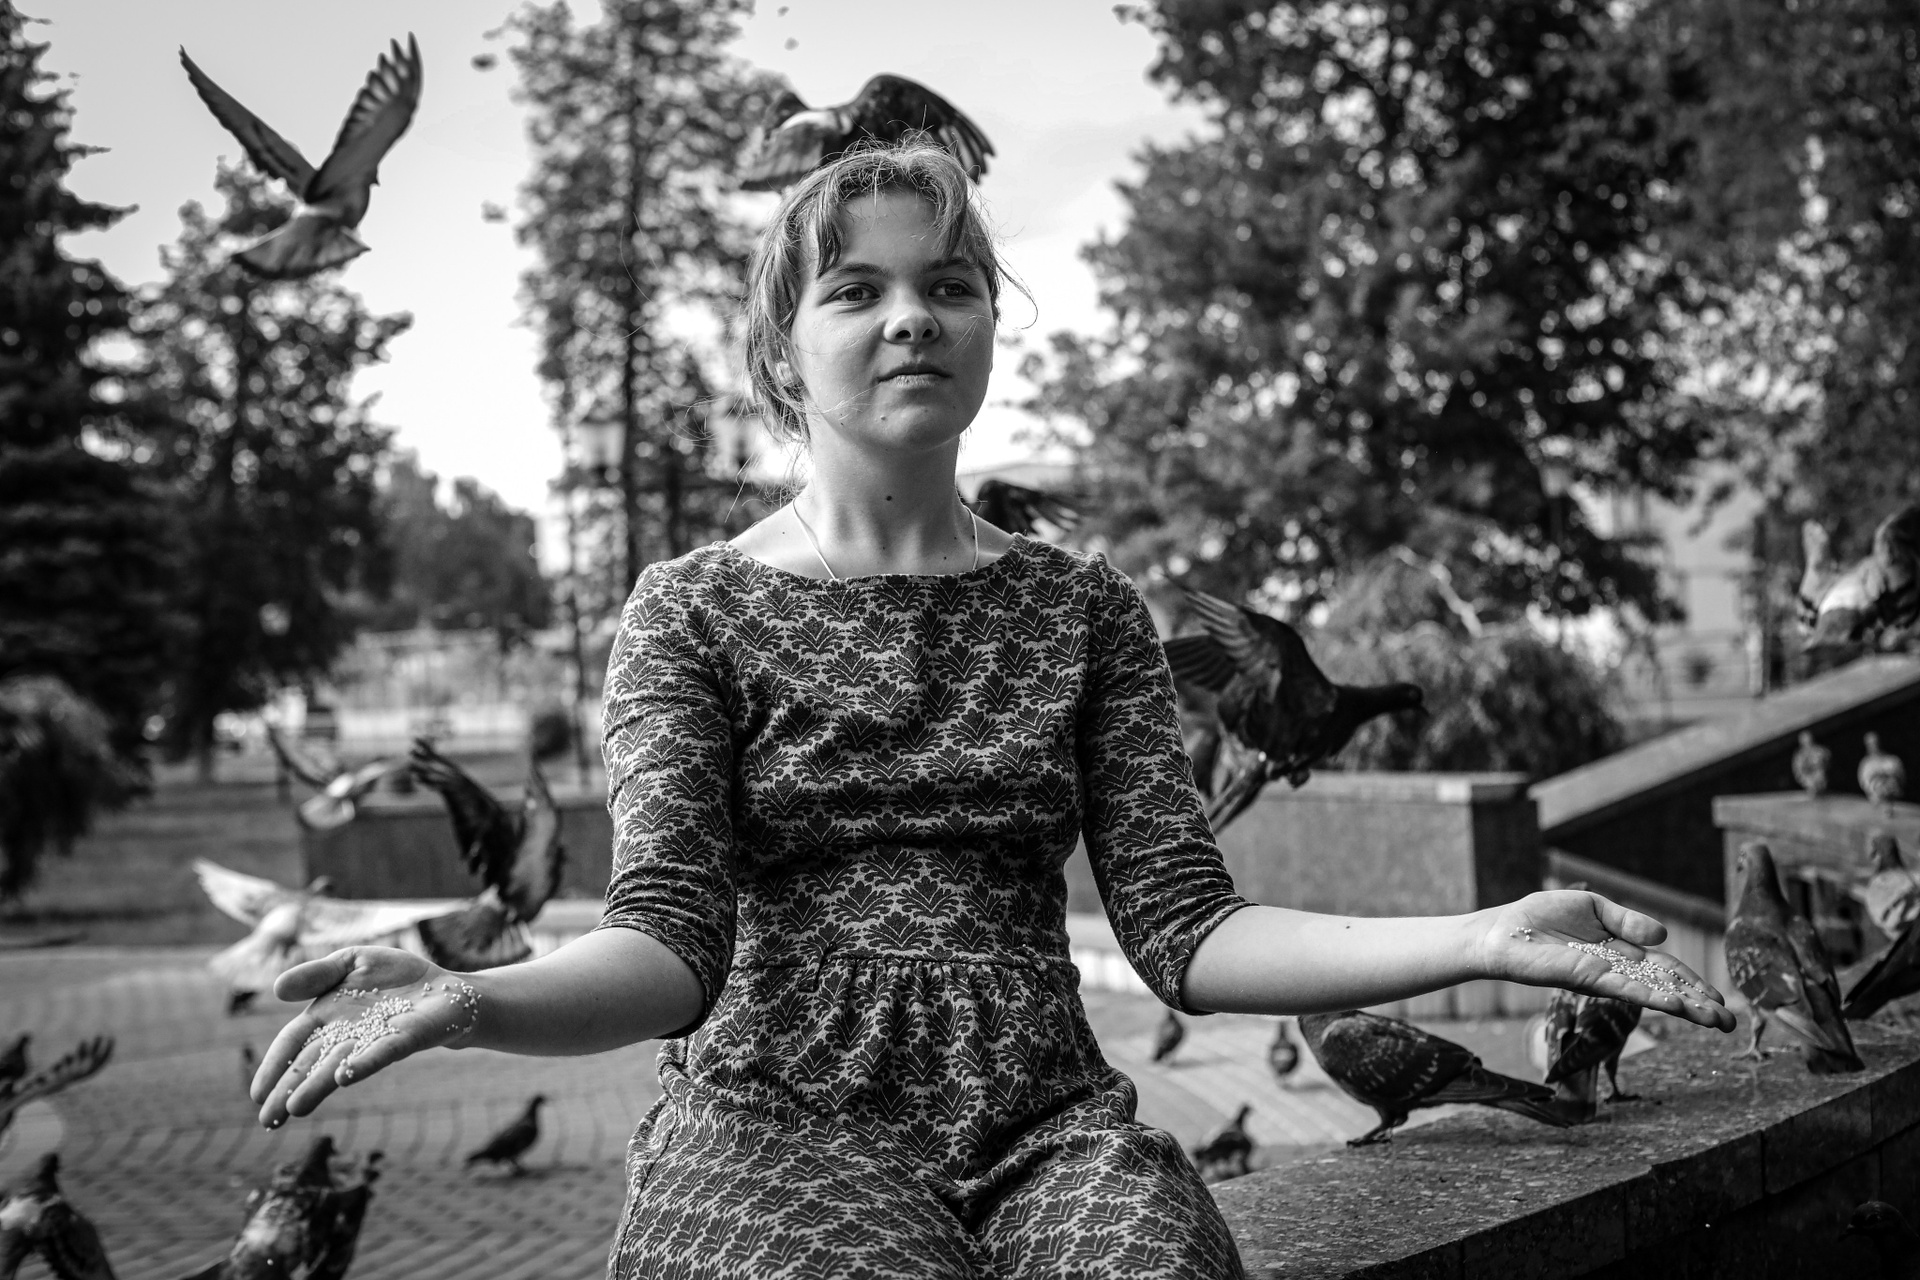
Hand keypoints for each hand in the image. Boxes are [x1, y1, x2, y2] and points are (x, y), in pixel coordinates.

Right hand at [250, 945, 484, 1127]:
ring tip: (294, 1108)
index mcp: (326, 1017)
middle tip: (267, 1121)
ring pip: (340, 1066)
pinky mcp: (406, 1038)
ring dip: (317, 1085)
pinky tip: (345, 1076)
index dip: (273, 1066)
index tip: (256, 1095)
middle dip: (288, 1090)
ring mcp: (375, 1040)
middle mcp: (347, 1035)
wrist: (446, 986)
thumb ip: (317, 974)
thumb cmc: (394, 978)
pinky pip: (382, 1052)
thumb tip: (277, 988)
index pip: (292, 1043)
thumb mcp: (350, 962)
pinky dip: (363, 1063)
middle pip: (310, 1064)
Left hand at [1476, 890, 1735, 1031]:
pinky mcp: (1582, 978)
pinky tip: (1671, 1003)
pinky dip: (1647, 995)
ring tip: (1711, 1020)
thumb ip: (1628, 921)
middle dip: (1696, 1005)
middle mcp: (1615, 969)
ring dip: (1681, 1006)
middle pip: (1664, 987)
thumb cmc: (1540, 917)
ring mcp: (1600, 977)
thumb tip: (1663, 936)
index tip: (1720, 1000)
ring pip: (1648, 993)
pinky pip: (1620, 987)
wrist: (1501, 929)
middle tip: (1729, 1023)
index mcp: (1622, 951)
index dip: (1692, 983)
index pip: (1665, 970)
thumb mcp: (1594, 908)